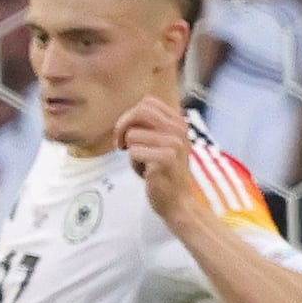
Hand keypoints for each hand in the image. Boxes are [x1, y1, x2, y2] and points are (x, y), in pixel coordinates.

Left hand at [115, 96, 196, 211]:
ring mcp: (175, 143)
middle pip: (139, 111)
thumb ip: (149, 126)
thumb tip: (127, 114)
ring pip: (132, 135)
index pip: (147, 102)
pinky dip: (133, 163)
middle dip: (122, 127)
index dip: (130, 116)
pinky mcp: (167, 159)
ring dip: (130, 151)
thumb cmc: (163, 171)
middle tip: (122, 144)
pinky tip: (146, 172)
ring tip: (144, 163)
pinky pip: (134, 152)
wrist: (177, 199)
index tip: (128, 133)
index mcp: (178, 122)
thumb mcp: (159, 142)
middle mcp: (179, 129)